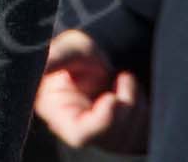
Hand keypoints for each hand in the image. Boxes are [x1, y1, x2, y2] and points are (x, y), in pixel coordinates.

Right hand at [34, 29, 149, 151]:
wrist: (99, 59)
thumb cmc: (79, 53)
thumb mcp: (70, 48)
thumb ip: (58, 56)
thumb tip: (42, 61)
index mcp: (59, 112)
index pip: (80, 134)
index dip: (101, 121)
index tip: (112, 98)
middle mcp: (79, 130)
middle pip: (109, 139)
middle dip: (124, 109)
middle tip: (124, 77)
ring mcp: (100, 138)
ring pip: (130, 139)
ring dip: (136, 105)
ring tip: (124, 79)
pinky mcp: (120, 139)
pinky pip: (142, 136)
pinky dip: (145, 113)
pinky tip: (132, 93)